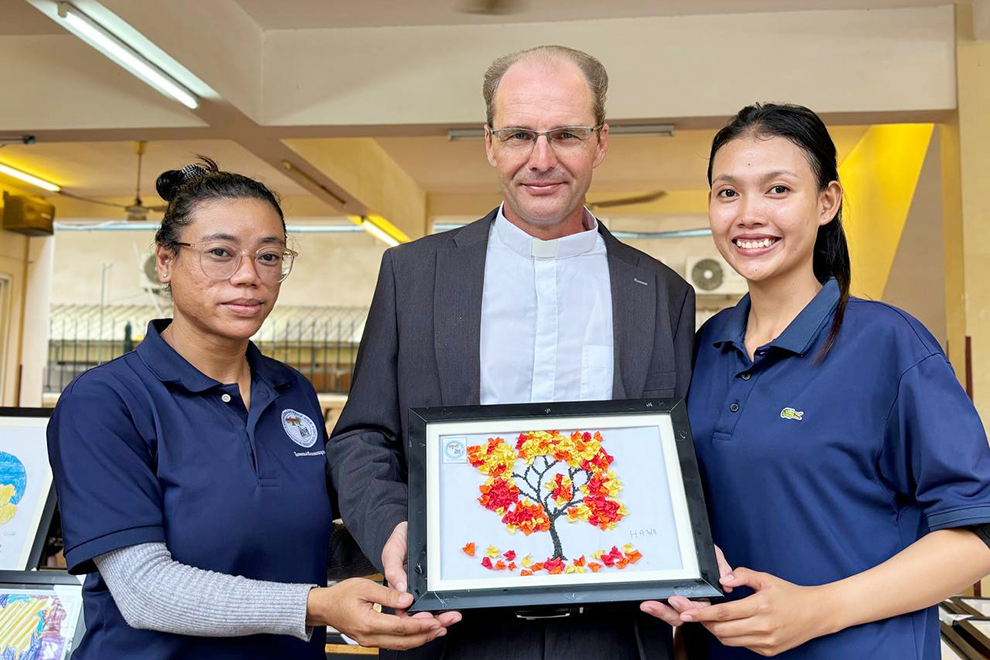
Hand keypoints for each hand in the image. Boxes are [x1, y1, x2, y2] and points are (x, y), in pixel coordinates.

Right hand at [307, 578, 453, 649]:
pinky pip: (396, 642)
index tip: (437, 619)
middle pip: (406, 641)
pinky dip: (412, 638)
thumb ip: (389, 594)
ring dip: (423, 637)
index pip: (402, 627)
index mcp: (370, 623)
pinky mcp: (374, 640)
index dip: (422, 624)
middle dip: (429, 633)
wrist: (325, 607)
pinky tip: (423, 631)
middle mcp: (372, 637)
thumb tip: (409, 599)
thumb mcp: (365, 587)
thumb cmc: (342, 595)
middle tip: (447, 624)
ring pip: (403, 645)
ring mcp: (372, 641)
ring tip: (441, 628)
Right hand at [380, 520, 461, 629]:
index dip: (415, 621)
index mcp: (393, 592)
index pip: (402, 614)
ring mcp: (415, 596)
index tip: (428, 619)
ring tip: (452, 618)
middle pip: (416, 621)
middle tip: (446, 621)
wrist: (406, 532)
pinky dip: (442, 613)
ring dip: (439, 621)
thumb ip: (393, 569)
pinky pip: (433, 607)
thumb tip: (401, 587)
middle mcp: (404, 598)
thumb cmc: (398, 543)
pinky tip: (451, 613)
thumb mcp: (391, 552)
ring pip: (426, 617)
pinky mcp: (425, 591)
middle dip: (432, 624)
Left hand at [640, 545, 732, 625]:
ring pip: (671, 614)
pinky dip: (654, 609)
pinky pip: (662, 608)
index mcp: (705, 595)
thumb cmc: (703, 554)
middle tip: (658, 603)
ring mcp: (679, 601)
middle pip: (682, 615)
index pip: (699, 609)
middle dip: (668, 612)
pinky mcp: (665, 598)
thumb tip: (726, 582)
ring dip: (659, 612)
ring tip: (648, 606)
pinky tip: (646, 605)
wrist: (690, 543)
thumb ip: (721, 566)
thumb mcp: (714, 556)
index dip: (689, 608)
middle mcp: (692, 601)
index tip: (677, 600)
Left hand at [679, 568, 827, 656]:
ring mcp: (765, 642)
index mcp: (761, 606)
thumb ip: (743, 576)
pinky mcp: (767, 651)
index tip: (685, 611)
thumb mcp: (767, 579)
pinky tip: (729, 625)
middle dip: (702, 621)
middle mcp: (762, 627)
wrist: (817, 614)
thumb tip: (724, 579)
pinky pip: (740, 645)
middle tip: (691, 612)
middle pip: (721, 630)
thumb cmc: (791, 595)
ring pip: (728, 640)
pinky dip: (730, 636)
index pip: (723, 613)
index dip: (700, 613)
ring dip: (714, 629)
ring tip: (709, 617)